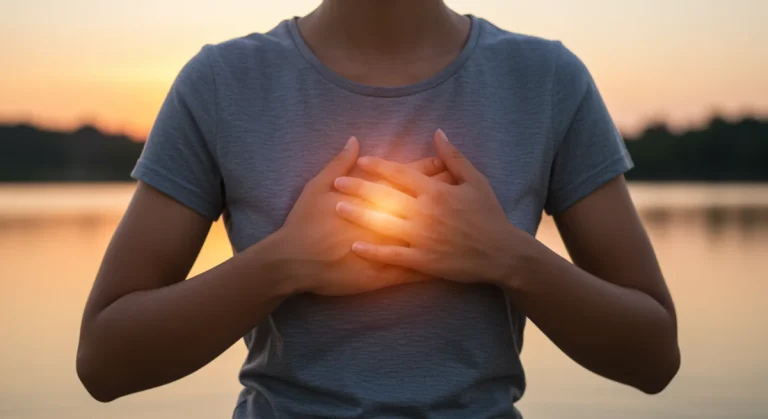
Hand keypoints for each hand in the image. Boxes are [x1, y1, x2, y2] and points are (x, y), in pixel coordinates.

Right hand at [270, 136, 453, 296]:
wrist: (294, 262)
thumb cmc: (303, 223)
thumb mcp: (317, 186)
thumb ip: (339, 163)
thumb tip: (355, 141)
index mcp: (373, 198)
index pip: (407, 178)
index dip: (427, 169)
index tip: (444, 162)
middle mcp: (386, 221)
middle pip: (422, 205)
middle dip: (445, 195)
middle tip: (464, 187)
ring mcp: (387, 250)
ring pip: (425, 239)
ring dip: (445, 231)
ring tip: (466, 224)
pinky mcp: (385, 275)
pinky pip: (415, 272)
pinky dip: (433, 267)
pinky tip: (451, 265)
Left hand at [332, 129, 533, 284]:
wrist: (502, 253)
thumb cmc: (490, 215)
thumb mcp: (476, 181)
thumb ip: (454, 157)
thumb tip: (438, 132)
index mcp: (437, 191)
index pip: (402, 174)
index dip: (379, 166)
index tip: (360, 160)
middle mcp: (427, 213)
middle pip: (386, 196)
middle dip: (359, 187)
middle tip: (337, 182)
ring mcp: (424, 238)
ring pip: (385, 224)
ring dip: (359, 215)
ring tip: (337, 207)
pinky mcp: (424, 261)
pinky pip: (394, 255)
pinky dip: (374, 251)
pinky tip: (355, 246)